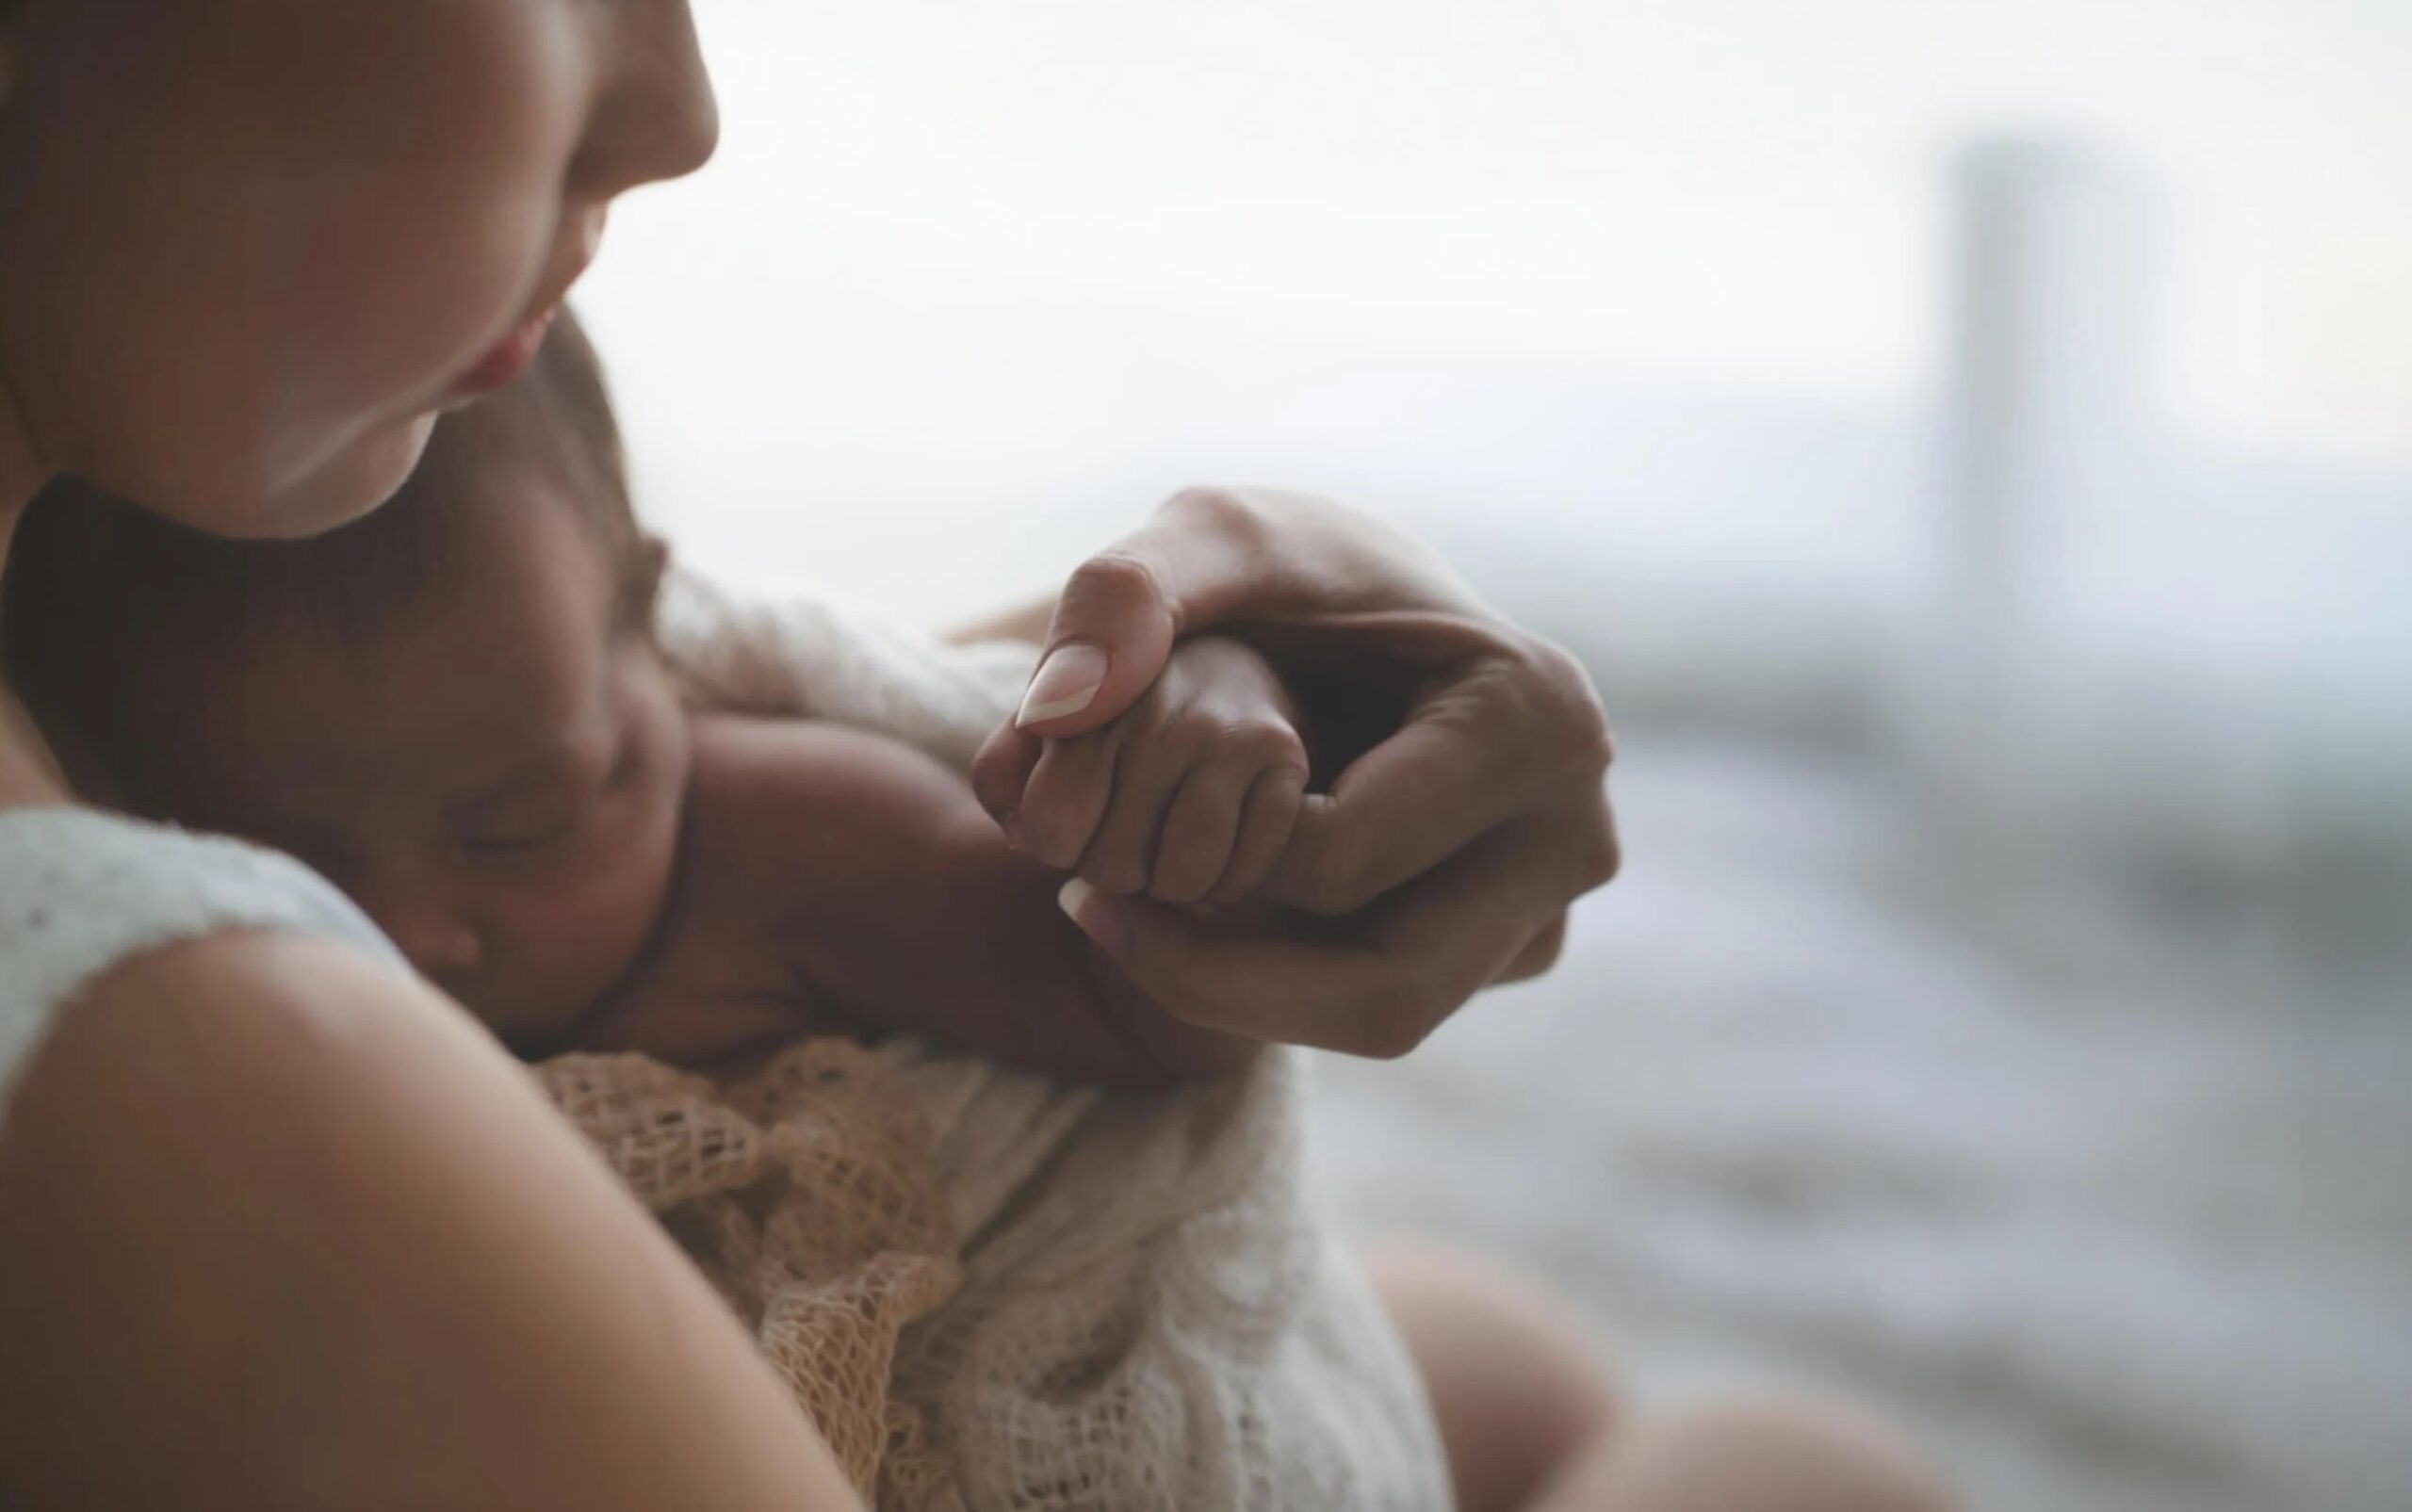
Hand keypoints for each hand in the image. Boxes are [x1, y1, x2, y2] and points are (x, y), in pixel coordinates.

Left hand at [972, 487, 1619, 1058]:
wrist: (1361, 607)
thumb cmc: (1291, 570)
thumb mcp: (1207, 539)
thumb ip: (1125, 592)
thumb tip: (1061, 713)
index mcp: (1536, 722)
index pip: (1340, 867)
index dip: (1201, 858)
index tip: (1100, 832)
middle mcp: (1575, 829)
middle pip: (1385, 990)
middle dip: (1222, 974)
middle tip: (1092, 913)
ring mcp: (1553, 902)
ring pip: (1386, 1017)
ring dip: (1243, 987)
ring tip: (1128, 914)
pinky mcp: (1514, 945)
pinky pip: (1390, 1004)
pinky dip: (1284, 979)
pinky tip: (1203, 908)